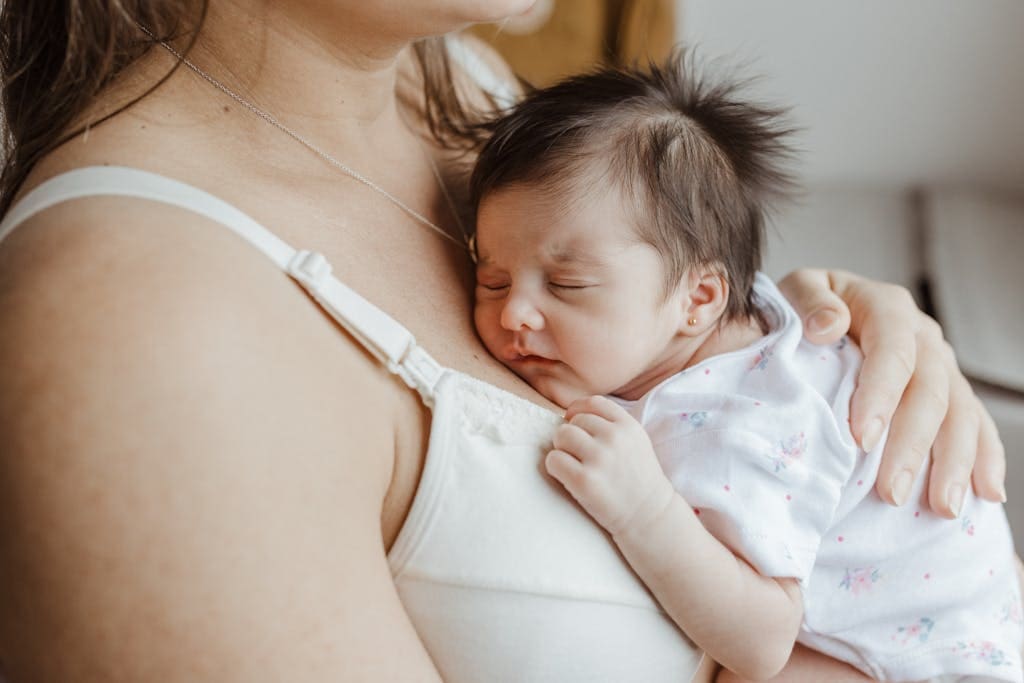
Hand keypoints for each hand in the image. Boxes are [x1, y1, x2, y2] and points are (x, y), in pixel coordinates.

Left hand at [545, 395, 674, 535]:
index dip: (578, 411)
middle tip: (579, 456)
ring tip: (573, 465)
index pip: (593, 403)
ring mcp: (599, 458)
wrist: (648, 516)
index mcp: (628, 425)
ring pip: (560, 436)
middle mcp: (614, 437)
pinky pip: (553, 460)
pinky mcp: (584, 480)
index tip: (575, 423)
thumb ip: (611, 424)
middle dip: (571, 436)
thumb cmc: (637, 479)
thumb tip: (570, 414)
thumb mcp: (636, 441)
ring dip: (561, 449)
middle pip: (574, 421)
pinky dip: (555, 467)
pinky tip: (567, 476)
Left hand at [778, 269, 1005, 517]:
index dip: (881, 394)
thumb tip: (827, 326)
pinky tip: (987, 495)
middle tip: (891, 493)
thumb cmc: (799, 310)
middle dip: (913, 445)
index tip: (861, 439)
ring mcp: (941, 365)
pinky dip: (985, 460)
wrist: (815, 313)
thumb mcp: (794, 290)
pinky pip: (976, 426)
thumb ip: (808, 302)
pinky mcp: (949, 393)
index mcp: (885, 307)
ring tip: (942, 508)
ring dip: (954, 463)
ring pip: (961, 414)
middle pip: (930, 391)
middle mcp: (922, 335)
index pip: (892, 351)